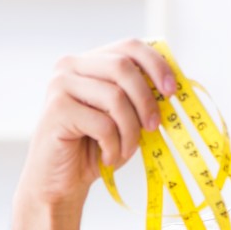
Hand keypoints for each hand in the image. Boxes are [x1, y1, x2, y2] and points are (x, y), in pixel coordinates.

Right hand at [18, 39, 176, 209]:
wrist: (60, 182)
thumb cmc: (94, 148)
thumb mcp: (124, 118)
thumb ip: (140, 97)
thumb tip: (173, 87)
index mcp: (89, 62)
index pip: (129, 47)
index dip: (156, 65)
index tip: (171, 91)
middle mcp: (70, 66)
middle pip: (123, 67)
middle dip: (146, 100)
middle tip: (154, 127)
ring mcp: (60, 85)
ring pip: (115, 97)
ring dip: (130, 131)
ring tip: (126, 150)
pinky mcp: (57, 110)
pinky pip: (103, 124)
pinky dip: (114, 146)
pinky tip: (108, 157)